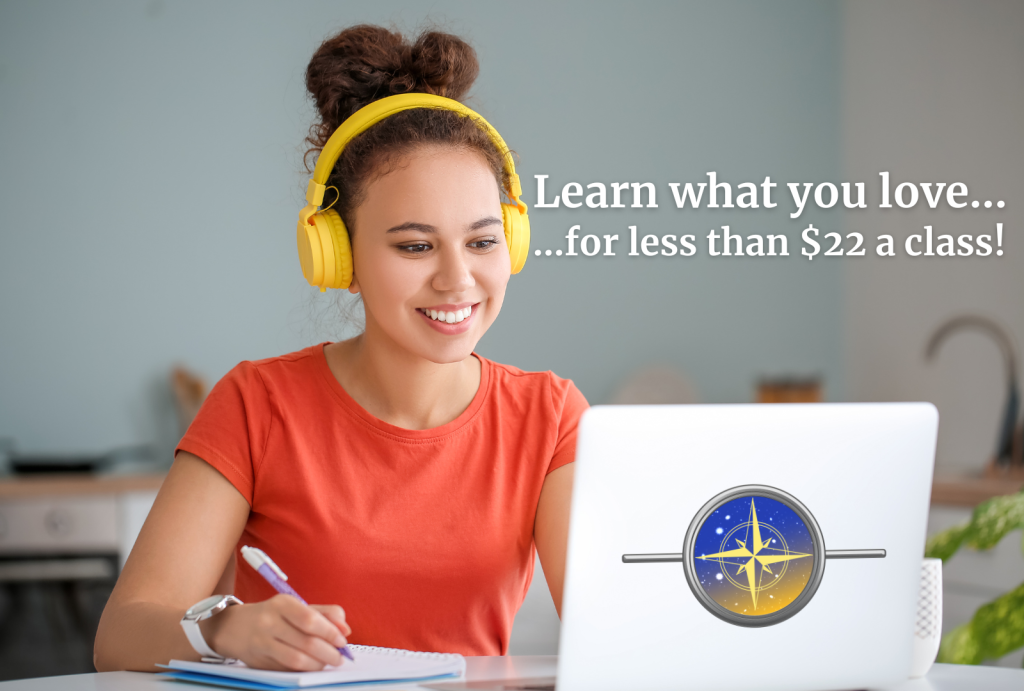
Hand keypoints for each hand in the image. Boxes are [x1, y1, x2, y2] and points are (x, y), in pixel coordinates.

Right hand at [200, 594, 351, 670]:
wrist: (234, 627)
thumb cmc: (273, 615)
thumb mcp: (296, 607)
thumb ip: (325, 613)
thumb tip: (345, 628)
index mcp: (282, 604)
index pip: (309, 619)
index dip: (330, 632)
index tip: (342, 640)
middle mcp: (269, 622)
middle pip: (305, 642)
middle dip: (328, 652)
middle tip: (339, 657)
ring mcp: (262, 644)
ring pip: (296, 659)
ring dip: (318, 664)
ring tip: (327, 663)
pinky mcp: (258, 662)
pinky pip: (287, 669)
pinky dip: (304, 670)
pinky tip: (311, 666)